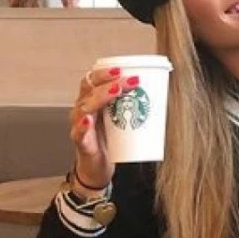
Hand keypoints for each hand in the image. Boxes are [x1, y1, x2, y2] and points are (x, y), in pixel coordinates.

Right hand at [70, 66, 137, 187]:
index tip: (123, 69)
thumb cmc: (108, 142)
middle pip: (89, 88)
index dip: (105, 72)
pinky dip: (83, 126)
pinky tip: (88, 120)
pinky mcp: (81, 143)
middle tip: (129, 80)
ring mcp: (79, 125)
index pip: (93, 79)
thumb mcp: (120, 119)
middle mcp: (82, 109)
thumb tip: (158, 92)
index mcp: (92, 101)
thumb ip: (132, 106)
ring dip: (101, 97)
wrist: (97, 168)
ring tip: (117, 92)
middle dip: (109, 81)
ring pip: (85, 106)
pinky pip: (79, 132)